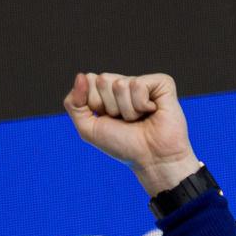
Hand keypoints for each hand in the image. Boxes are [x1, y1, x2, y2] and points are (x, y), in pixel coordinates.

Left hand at [63, 72, 200, 195]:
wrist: (151, 158)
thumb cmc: (122, 145)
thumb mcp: (88, 128)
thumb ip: (74, 104)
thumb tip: (80, 76)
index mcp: (106, 93)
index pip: (88, 80)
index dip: (94, 104)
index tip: (108, 119)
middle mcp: (123, 85)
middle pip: (102, 80)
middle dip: (110, 107)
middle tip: (124, 121)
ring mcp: (142, 82)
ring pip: (119, 84)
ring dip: (126, 110)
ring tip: (139, 119)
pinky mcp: (161, 82)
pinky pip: (138, 84)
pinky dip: (141, 105)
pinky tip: (151, 112)